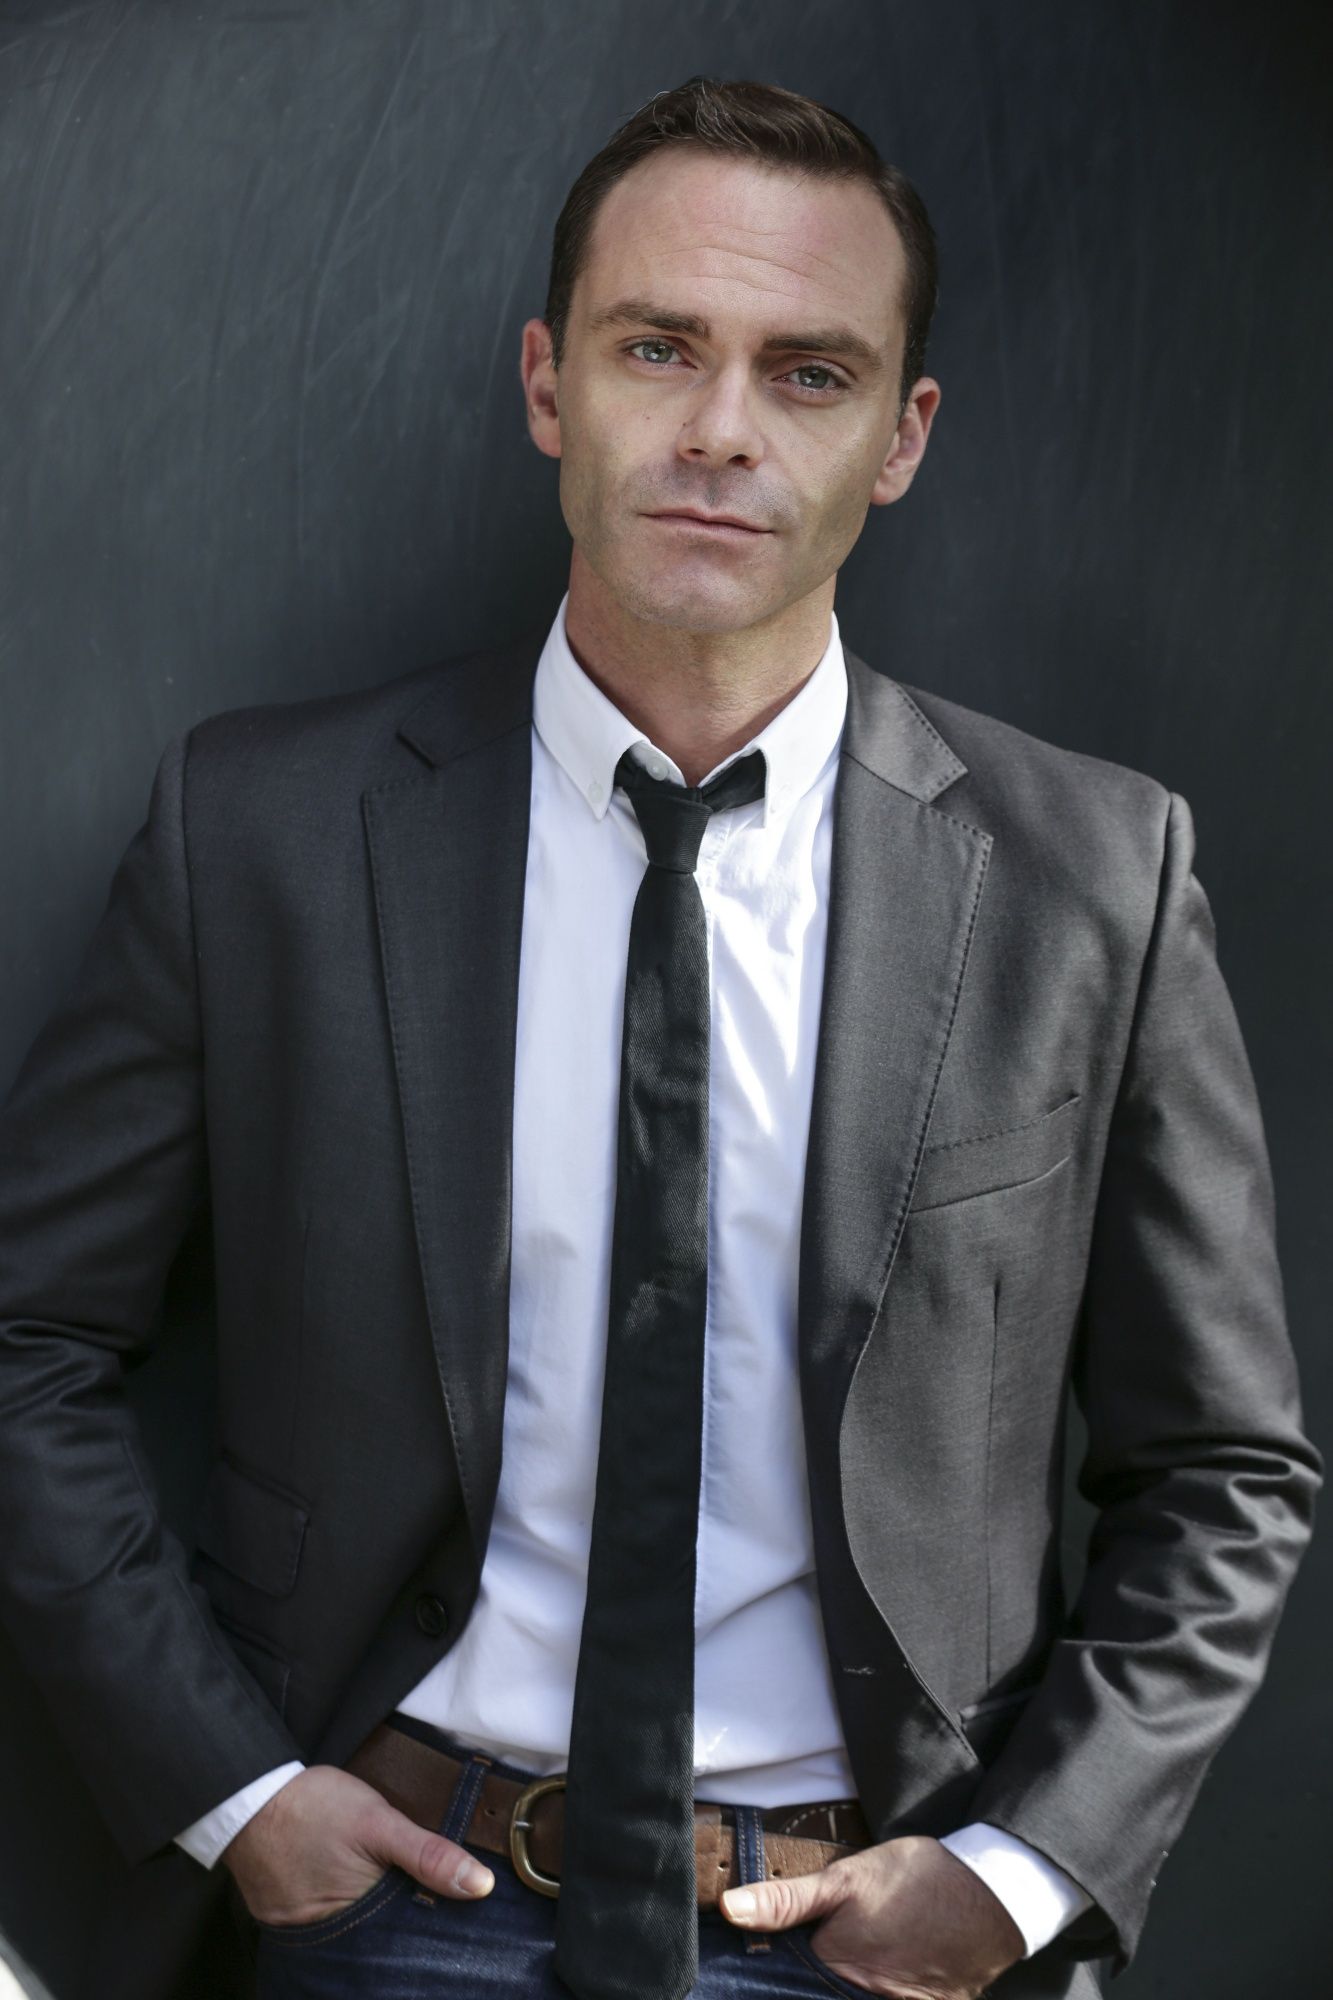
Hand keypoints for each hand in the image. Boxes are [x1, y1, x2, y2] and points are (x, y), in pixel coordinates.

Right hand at [222, 1764, 494, 1926]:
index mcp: (357, 1916)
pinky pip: (317, 1919)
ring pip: (347, 1927)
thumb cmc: (315, 1806)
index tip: (443, 1904)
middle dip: (393, 1916)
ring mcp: (298, 1930)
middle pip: (376, 1935)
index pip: (403, 1935)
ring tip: (372, 1881)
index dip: (423, 1919)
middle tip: (398, 1882)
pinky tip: (341, 1880)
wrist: (247, 1795)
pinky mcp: (278, 1919)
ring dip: (362, 1910)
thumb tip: (480, 1886)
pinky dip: (332, 1904)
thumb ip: (428, 1854)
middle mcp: (326, 1936)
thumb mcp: (380, 1821)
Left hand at [719, 1833, 1025, 1999]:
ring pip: (855, 1996)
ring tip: (871, 1951)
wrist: (992, 1894)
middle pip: (824, 1991)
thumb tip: (729, 1910)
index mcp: (835, 1968)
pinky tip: (888, 1969)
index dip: (779, 1973)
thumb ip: (786, 1900)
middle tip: (846, 1945)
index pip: (791, 1981)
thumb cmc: (915, 1880)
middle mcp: (863, 1998)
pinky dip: (881, 1988)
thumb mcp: (845, 1878)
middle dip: (812, 1979)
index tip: (779, 1960)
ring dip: (848, 1982)